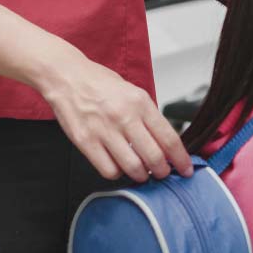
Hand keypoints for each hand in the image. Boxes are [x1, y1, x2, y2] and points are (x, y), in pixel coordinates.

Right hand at [38, 50, 193, 182]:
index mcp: (141, 103)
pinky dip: (118, 173)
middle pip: (154, 157)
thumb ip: (149, 117)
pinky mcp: (85, 141)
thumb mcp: (134, 93)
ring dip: (141, 175)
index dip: (181, 159)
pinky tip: (118, 165)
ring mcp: (104, 130)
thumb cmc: (101, 84)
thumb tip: (166, 144)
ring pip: (133, 167)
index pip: (169, 138)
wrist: (67, 76)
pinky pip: (109, 170)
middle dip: (163, 171)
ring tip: (142, 172)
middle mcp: (124, 117)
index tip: (186, 169)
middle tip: (163, 173)